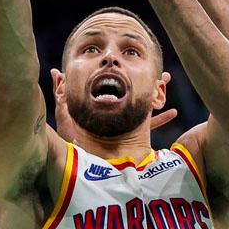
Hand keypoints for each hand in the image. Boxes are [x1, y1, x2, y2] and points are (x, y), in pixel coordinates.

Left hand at [52, 69, 176, 141]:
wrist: (85, 163)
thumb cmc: (69, 139)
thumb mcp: (65, 113)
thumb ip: (62, 93)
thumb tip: (56, 71)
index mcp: (100, 110)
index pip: (112, 90)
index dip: (120, 78)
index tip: (127, 65)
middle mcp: (114, 118)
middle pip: (132, 94)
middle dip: (144, 81)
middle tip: (156, 71)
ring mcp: (125, 125)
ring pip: (144, 104)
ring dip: (155, 92)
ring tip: (165, 80)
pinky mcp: (134, 135)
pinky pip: (150, 124)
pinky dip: (161, 117)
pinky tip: (173, 111)